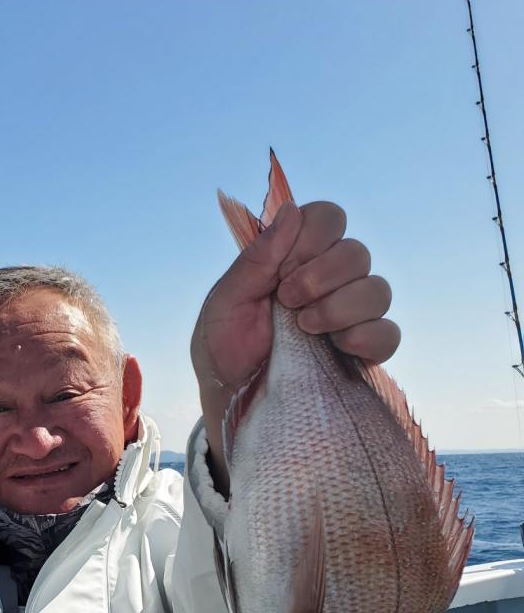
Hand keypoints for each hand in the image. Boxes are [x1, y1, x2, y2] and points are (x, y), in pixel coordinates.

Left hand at [191, 201, 399, 493]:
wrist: (230, 402)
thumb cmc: (222, 350)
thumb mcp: (225, 302)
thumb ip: (257, 259)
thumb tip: (291, 210)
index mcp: (295, 259)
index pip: (328, 218)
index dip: (313, 236)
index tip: (284, 267)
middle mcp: (329, 282)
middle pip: (357, 252)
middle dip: (321, 275)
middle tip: (287, 301)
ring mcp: (349, 317)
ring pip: (378, 290)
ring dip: (340, 305)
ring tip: (305, 328)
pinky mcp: (363, 353)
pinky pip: (389, 334)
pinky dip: (367, 336)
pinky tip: (338, 346)